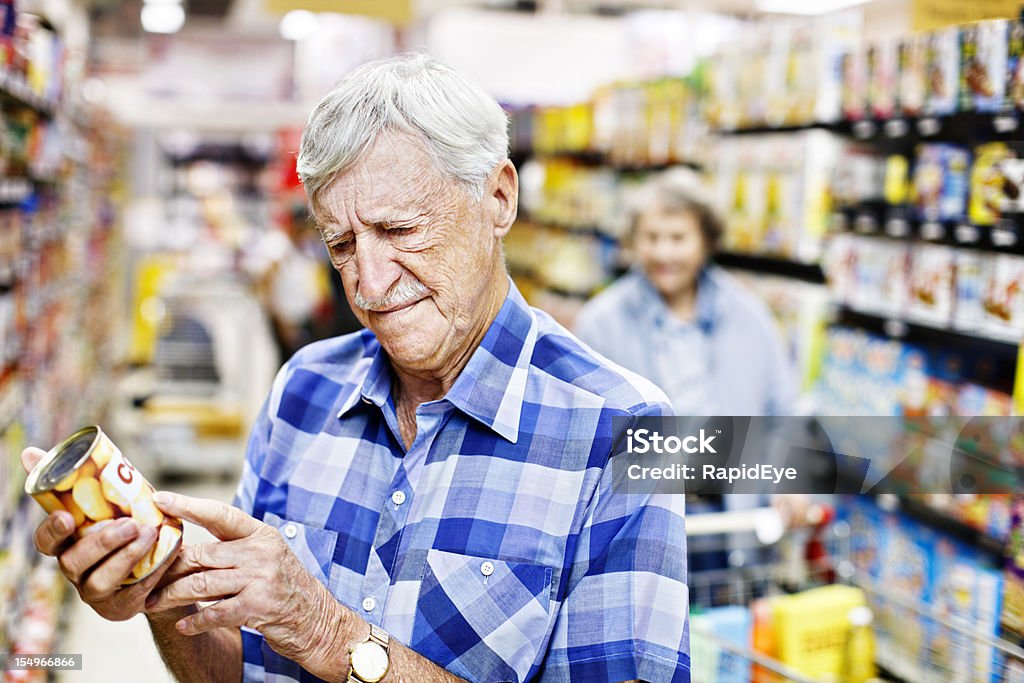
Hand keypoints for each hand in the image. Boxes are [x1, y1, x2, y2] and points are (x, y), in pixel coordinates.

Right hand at [21, 448, 171, 620]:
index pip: (46, 543)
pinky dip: (153, 569)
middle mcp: (76, 570)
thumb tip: (29, 451)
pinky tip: (168, 551)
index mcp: (66, 545)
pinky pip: (135, 590)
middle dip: (102, 542)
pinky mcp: (122, 605)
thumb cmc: (122, 525)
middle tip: (131, 524)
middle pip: (75, 561)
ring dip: (127, 555)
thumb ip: (71, 479)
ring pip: (103, 579)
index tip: (66, 517)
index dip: (52, 531)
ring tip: (151, 534)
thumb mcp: (101, 502)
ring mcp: (96, 592)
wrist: (155, 563)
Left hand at [145, 492, 349, 672]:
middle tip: (144, 575)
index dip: (188, 505)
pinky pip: (216, 612)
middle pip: (202, 554)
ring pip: (202, 583)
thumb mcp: (265, 558)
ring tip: (151, 603)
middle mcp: (261, 551)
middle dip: (169, 567)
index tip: (159, 498)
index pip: (220, 514)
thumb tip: (184, 551)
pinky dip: (196, 620)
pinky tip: (182, 624)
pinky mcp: (258, 605)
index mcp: (261, 534)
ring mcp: (260, 578)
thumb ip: (232, 551)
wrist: (317, 619)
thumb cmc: (283, 587)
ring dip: (172, 596)